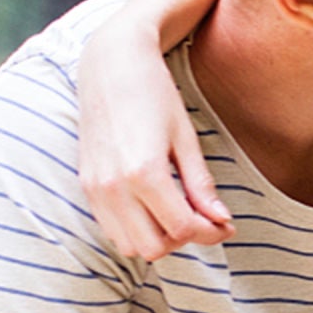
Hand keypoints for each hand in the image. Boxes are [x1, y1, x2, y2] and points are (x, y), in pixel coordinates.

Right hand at [77, 5, 233, 261]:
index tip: (227, 224)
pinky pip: (111, 229)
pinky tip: (155, 208)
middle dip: (185, 239)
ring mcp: (95, 188)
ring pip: (130, 245)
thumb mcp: (186, 138)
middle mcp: (113, 186)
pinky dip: (136, 230)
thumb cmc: (155, 95)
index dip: (211, 233)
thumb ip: (201, 185)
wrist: (110, 65)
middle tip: (204, 219)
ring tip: (179, 212)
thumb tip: (220, 220)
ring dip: (158, 238)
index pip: (182, 228)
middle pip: (154, 247)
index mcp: (144, 173)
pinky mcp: (86, 185)